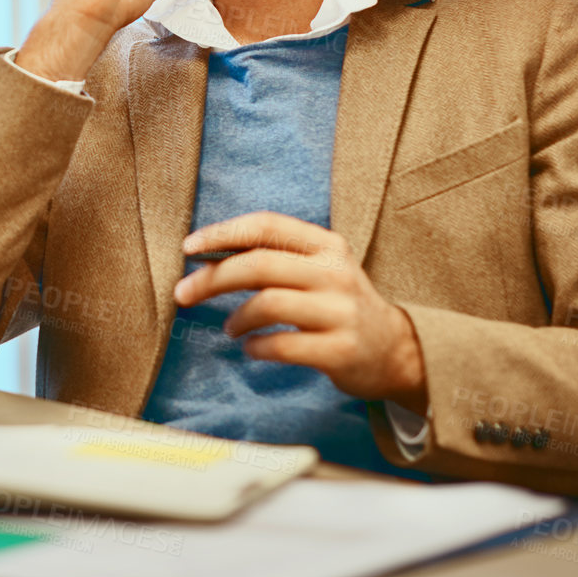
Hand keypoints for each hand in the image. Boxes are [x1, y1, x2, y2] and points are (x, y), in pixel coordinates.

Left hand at [172, 211, 426, 413]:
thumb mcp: (319, 267)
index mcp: (326, 245)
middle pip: (259, 264)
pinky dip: (256, 347)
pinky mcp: (340, 350)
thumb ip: (275, 256)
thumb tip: (207, 254)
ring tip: (230, 329)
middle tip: (183, 293)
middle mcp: (335, 273)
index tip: (189, 247)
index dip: (223, 233)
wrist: (394, 349)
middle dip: (212, 278)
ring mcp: (340, 312)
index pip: (266, 226)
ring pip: (268, 303)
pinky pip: (282, 345)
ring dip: (236, 318)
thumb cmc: (338, 304)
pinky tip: (251, 348)